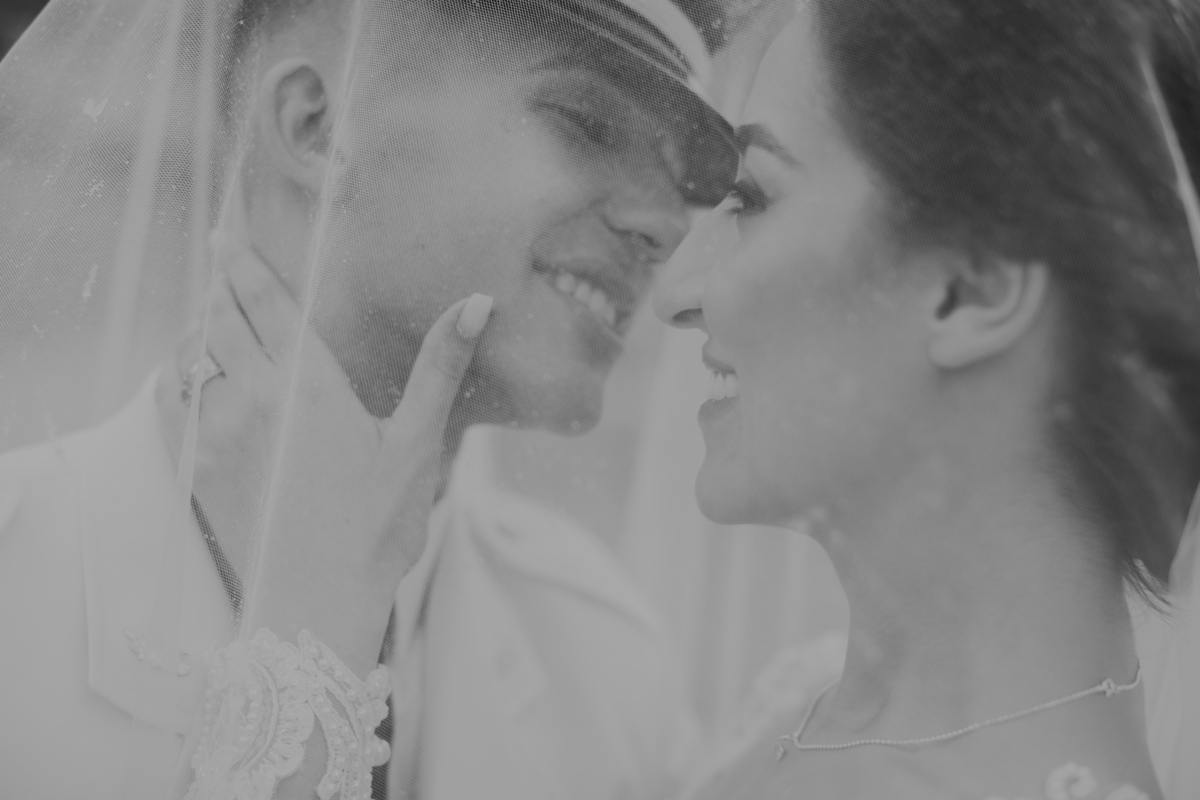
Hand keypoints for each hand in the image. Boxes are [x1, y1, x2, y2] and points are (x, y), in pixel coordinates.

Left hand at [156, 233, 491, 673]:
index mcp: (309, 386)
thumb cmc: (376, 529)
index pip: (266, 304)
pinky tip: (190, 372)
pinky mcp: (196, 466)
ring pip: (193, 355)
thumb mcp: (418, 444)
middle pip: (223, 319)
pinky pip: (172, 399)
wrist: (315, 601)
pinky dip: (178, 373)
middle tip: (220, 256)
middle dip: (222, 283)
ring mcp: (217, 432)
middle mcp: (254, 398)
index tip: (226, 234)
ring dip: (202, 328)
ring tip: (213, 313)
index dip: (244, 263)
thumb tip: (477, 303)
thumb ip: (439, 367)